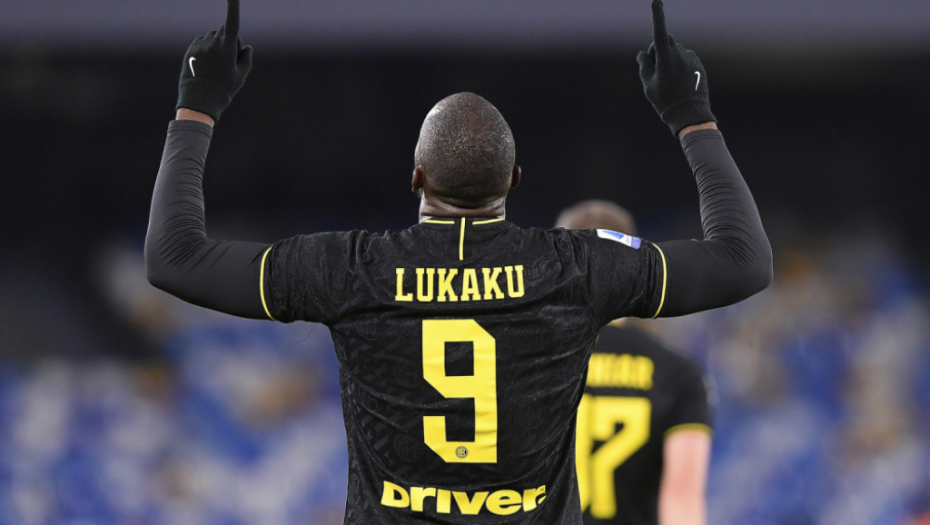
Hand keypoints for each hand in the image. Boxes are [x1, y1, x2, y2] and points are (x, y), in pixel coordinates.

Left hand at [176, 0, 252, 122]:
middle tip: (228, 65)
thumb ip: (246, 58)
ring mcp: (200, 44)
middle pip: (226, 33)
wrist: (199, 101)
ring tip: (214, 68)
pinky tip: (205, 67)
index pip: (233, 20)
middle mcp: (213, 41)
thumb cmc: (224, 89)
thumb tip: (246, 46)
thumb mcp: (241, 76)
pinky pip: (201, 43)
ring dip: (216, 47)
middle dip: (229, 42)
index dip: (233, 4)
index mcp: (228, 46)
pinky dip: (205, 51)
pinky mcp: (191, 49)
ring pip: (213, 38)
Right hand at [636, 0, 715, 135]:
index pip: (659, 31)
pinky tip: (680, 82)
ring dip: (670, 58)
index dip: (657, 15)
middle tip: (654, 68)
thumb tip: (642, 53)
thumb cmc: (665, 101)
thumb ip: (644, 66)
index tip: (656, 0)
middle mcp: (680, 54)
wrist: (690, 115)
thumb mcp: (648, 86)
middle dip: (658, 48)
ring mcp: (691, 59)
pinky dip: (680, 65)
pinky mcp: (699, 65)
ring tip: (669, 81)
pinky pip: (686, 58)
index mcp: (665, 58)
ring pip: (676, 51)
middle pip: (666, 40)